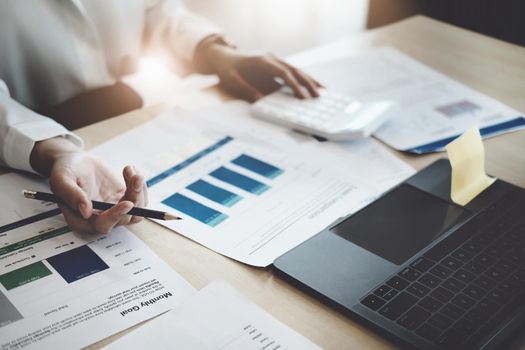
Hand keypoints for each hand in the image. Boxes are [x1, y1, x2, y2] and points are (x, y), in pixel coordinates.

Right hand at [30, 137, 147, 233]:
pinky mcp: (124, 200)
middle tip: (135, 177)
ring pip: (136, 211)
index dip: (115, 216)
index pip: (101, 225)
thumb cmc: (66, 171)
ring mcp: (114, 210)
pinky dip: (140, 185)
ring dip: (140, 191)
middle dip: (134, 198)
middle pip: (124, 218)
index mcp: (81, 219)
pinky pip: (140, 199)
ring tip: (130, 170)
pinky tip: (130, 171)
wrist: (77, 162)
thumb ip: (72, 194)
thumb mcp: (62, 179)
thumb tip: (85, 211)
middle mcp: (100, 218)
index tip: (127, 203)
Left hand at [196, 40, 321, 101]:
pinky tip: (314, 87)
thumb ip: (245, 90)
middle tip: (317, 97)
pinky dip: (304, 79)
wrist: (224, 57)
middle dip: (307, 83)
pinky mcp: (276, 66)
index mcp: (263, 60)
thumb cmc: (227, 70)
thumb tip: (259, 101)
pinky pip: (293, 73)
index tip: (302, 97)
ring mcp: (275, 60)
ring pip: (297, 70)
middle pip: (294, 70)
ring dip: (310, 80)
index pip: (283, 73)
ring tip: (323, 92)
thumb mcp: (231, 80)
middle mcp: (272, 58)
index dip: (294, 85)